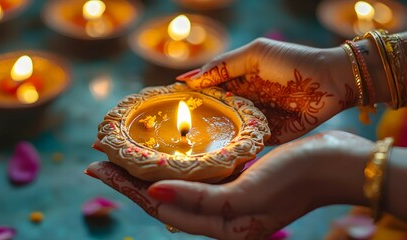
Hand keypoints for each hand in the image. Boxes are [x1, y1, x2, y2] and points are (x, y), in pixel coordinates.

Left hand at [86, 130, 371, 239]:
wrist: (335, 163)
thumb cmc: (296, 179)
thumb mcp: (246, 195)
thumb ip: (199, 200)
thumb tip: (153, 196)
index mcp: (222, 226)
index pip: (161, 209)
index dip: (128, 189)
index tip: (100, 169)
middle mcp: (222, 215)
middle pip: (164, 198)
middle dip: (130, 180)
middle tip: (101, 161)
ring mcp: (230, 196)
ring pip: (178, 186)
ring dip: (150, 170)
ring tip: (124, 156)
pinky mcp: (239, 178)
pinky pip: (199, 175)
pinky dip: (178, 164)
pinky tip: (166, 154)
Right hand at [177, 38, 353, 144]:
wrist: (331, 81)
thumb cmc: (292, 62)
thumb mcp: (254, 54)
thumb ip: (222, 65)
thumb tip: (187, 79)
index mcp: (238, 81)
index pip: (208, 90)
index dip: (190, 97)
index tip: (167, 104)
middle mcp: (243, 102)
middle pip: (215, 113)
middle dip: (198, 120)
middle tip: (173, 131)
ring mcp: (254, 120)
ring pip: (228, 130)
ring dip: (213, 136)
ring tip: (188, 145)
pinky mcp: (268, 136)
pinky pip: (247, 144)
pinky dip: (234, 147)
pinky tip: (215, 153)